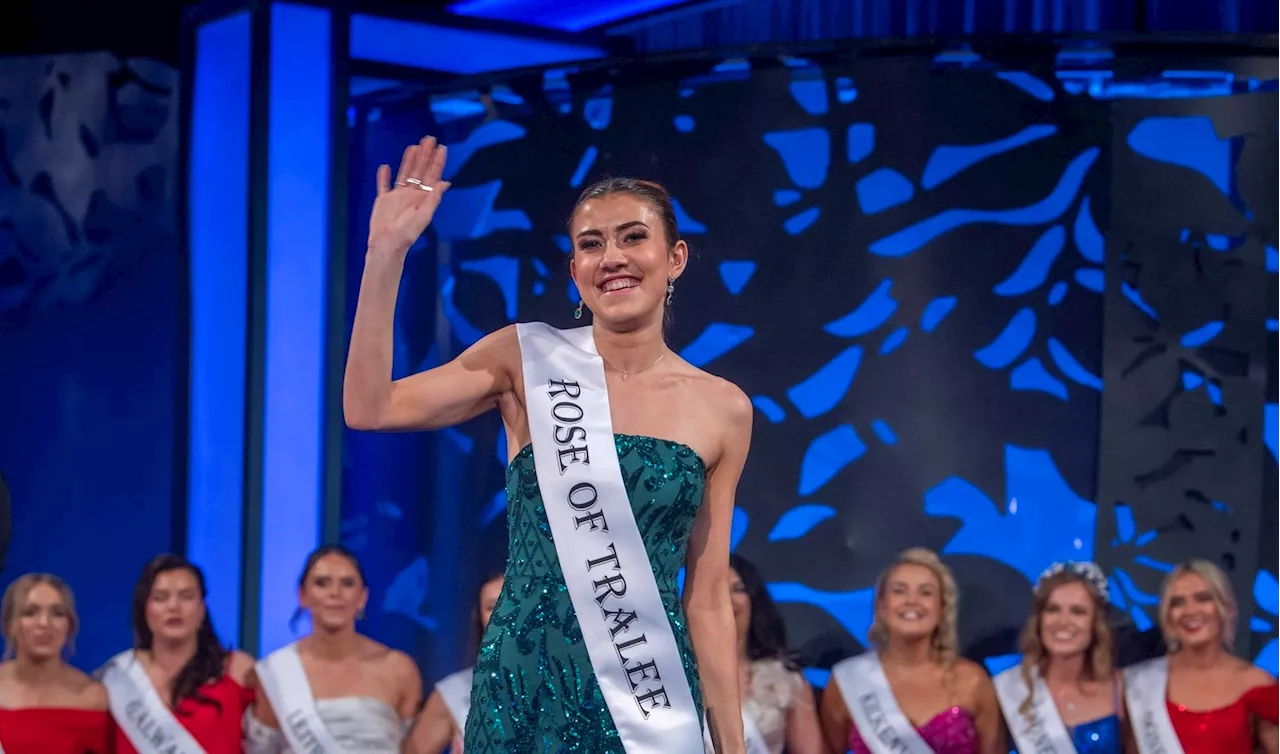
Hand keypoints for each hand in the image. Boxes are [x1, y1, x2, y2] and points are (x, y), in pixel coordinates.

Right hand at [368, 136, 450, 257]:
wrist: (388, 243)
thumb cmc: (408, 233)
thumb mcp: (424, 215)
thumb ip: (434, 198)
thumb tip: (445, 182)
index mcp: (423, 198)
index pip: (432, 176)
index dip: (437, 162)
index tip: (442, 148)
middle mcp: (412, 194)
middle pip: (419, 170)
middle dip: (425, 155)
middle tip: (429, 139)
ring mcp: (397, 196)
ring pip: (404, 173)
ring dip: (409, 160)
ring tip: (413, 146)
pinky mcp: (383, 200)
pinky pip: (383, 185)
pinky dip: (383, 177)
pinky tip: (385, 167)